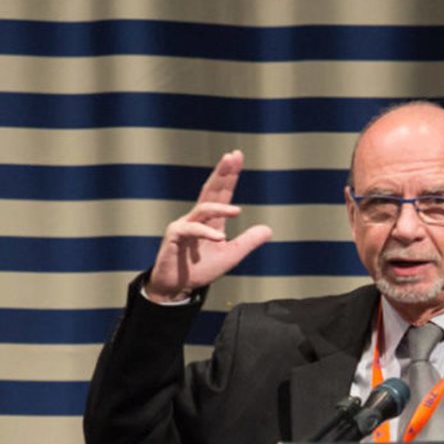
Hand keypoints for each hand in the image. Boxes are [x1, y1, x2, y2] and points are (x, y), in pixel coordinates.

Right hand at [146, 150, 273, 301]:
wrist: (177, 287)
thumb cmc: (200, 269)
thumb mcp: (231, 255)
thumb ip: (248, 242)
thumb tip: (268, 229)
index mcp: (211, 219)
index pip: (222, 193)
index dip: (230, 175)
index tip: (237, 156)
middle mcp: (197, 217)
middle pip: (211, 190)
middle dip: (221, 174)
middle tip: (231, 157)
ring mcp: (184, 224)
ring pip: (203, 209)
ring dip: (220, 207)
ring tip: (237, 211)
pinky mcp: (175, 236)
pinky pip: (191, 230)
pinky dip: (206, 232)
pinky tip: (220, 237)